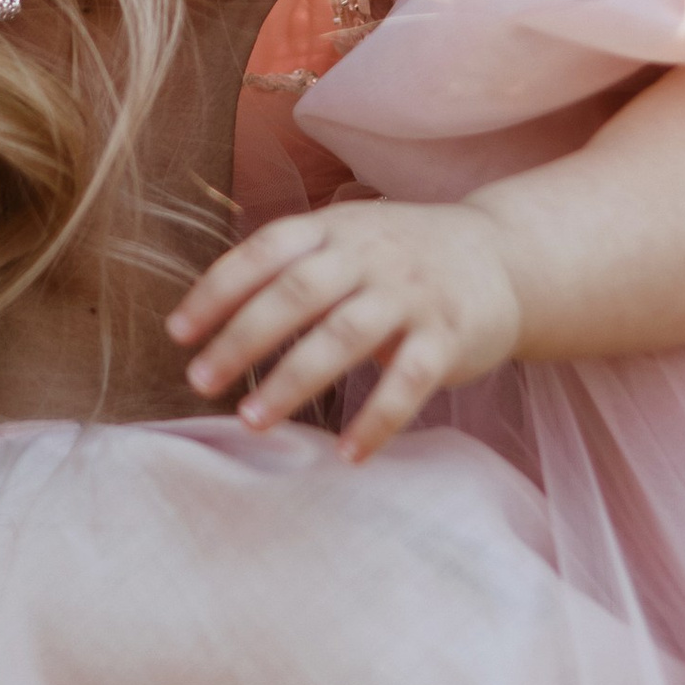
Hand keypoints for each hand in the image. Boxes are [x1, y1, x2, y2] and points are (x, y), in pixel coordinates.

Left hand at [168, 199, 523, 457]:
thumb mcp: (348, 237)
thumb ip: (292, 265)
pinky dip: (378, 421)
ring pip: (343, 337)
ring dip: (293, 380)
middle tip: (200, 381)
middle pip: (296, 294)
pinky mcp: (448, 336)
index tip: (178, 333)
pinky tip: (348, 456)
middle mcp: (370, 255)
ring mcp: (411, 295)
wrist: (506, 256)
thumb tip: (209, 314)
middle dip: (242, 339)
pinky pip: (409, 382)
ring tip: (251, 420)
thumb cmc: (404, 256)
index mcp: (335, 228)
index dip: (217, 290)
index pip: (265, 252)